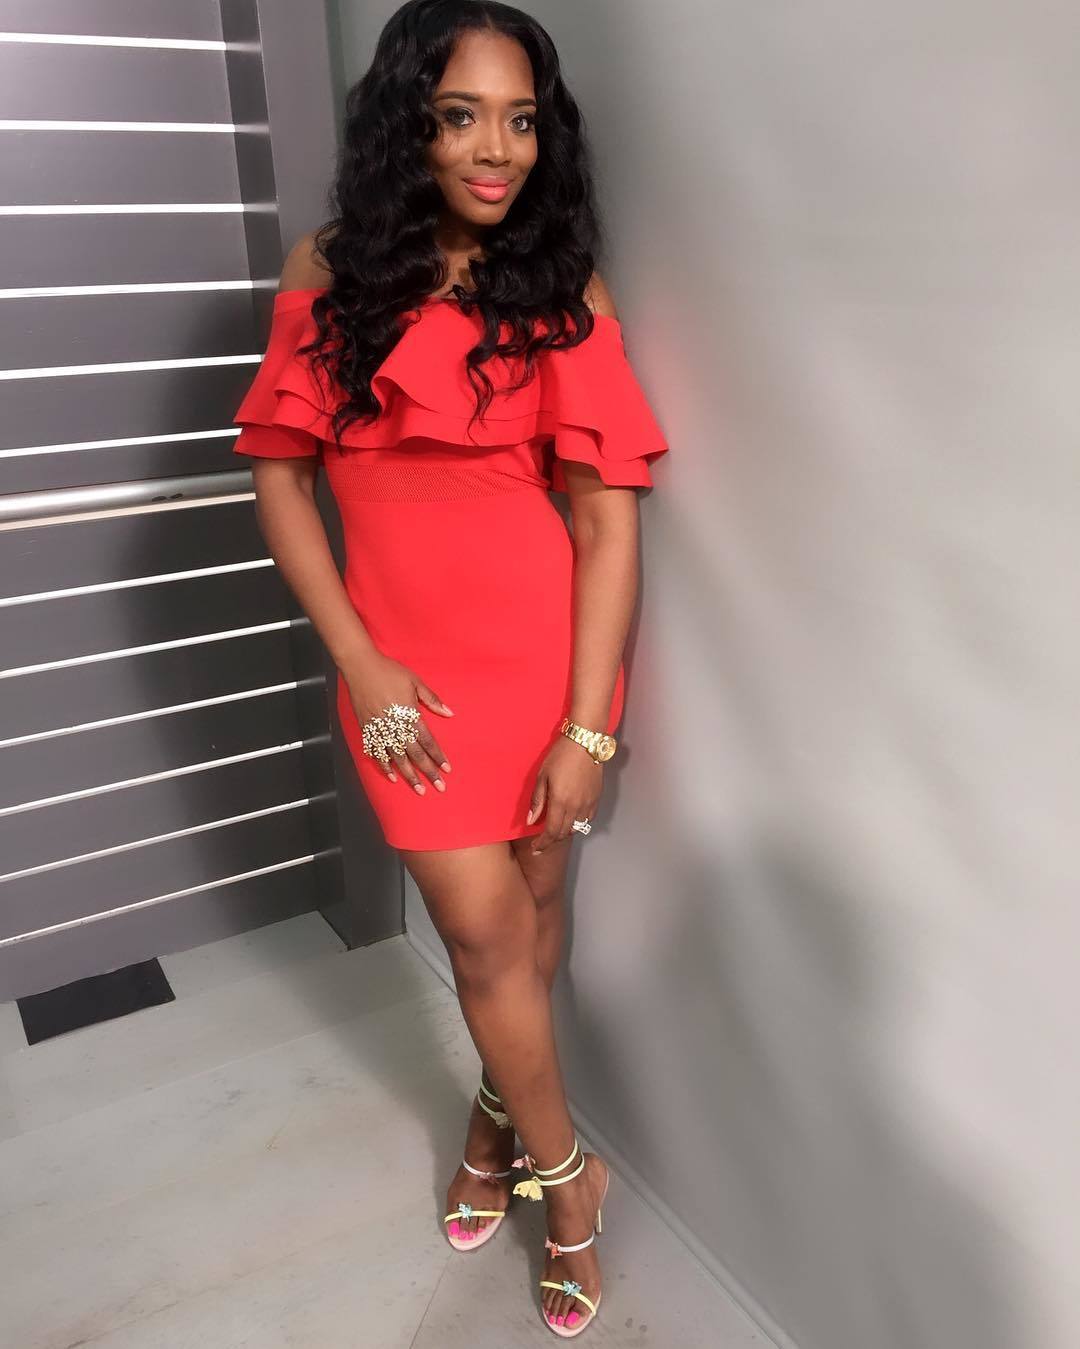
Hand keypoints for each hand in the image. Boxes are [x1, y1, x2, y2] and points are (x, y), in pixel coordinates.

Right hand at [341, 653, 452, 794]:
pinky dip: (385, 766)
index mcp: (410, 714)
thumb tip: (449, 713)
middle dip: (428, 772)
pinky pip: (377, 752)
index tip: (447, 769)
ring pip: (397, 758)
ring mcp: (380, 729)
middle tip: (439, 787)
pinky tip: (393, 776)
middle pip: (415, 754)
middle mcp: (395, 726)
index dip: (438, 756)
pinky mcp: (367, 729)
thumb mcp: (415, 682)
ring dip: (409, 775)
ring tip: (419, 789)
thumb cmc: (390, 672)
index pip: (428, 741)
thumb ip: (432, 700)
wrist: (361, 667)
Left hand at [526, 735, 601, 852]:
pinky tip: (571, 820)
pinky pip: (587, 819)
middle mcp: (576, 807)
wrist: (585, 742)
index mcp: (560, 801)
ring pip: (577, 828)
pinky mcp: (596, 799)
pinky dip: (578, 824)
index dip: (543, 843)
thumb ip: (537, 800)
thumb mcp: (542, 776)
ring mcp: (588, 804)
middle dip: (552, 840)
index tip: (535, 848)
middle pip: (564, 833)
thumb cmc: (560, 756)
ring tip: (555, 830)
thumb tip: (531, 820)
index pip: (551, 832)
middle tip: (542, 842)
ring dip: (565, 832)